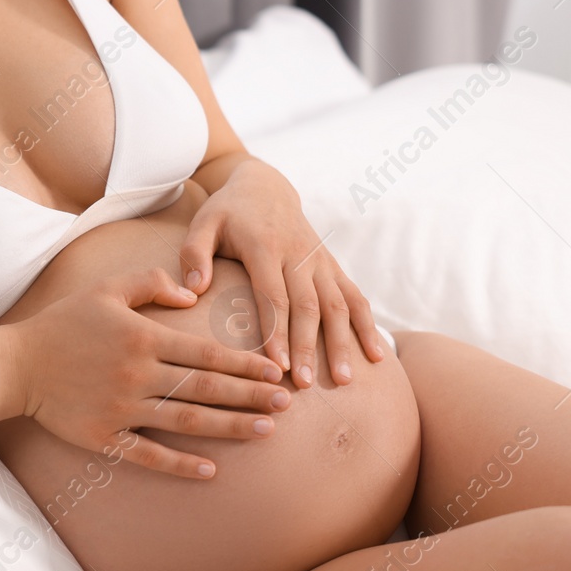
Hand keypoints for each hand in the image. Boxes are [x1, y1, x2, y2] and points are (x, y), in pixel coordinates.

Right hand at [10, 268, 288, 479]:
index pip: (205, 353)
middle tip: (286, 405)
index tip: (275, 371)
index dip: (244, 363)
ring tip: (265, 431)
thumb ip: (151, 283)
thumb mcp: (106, 288)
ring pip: (186, 421)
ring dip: (229, 427)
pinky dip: (180, 464)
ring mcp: (121, 409)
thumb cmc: (65, 322)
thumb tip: (192, 292)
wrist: (18, 365)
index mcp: (142, 337)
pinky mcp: (104, 437)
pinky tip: (210, 470)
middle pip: (205, 389)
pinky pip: (149, 454)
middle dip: (250, 396)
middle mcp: (137, 374)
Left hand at [179, 158, 384, 389]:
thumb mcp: (203, 223)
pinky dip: (367, 325)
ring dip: (343, 342)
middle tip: (307, 384)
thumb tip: (194, 291)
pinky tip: (377, 355)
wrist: (266, 185)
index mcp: (264, 246)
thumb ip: (194, 254)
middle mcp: (298, 254)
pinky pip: (354, 296)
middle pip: (308, 305)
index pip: (273, 295)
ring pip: (337, 304)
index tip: (279, 365)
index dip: (277, 331)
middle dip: (309, 346)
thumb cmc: (228, 212)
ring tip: (345, 380)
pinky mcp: (332, 265)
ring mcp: (320, 260)